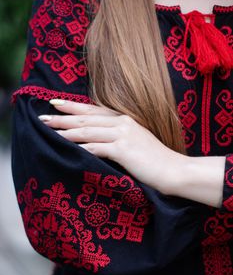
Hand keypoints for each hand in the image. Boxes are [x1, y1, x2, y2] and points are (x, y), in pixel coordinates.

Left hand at [38, 99, 185, 192]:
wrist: (174, 171)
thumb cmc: (155, 161)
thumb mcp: (136, 143)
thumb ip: (118, 138)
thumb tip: (97, 140)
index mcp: (125, 119)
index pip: (94, 110)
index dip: (73, 106)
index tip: (55, 103)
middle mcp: (123, 122)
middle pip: (87, 117)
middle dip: (63, 117)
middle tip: (43, 117)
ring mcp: (123, 134)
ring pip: (88, 130)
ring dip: (66, 130)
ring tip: (48, 130)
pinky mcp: (123, 149)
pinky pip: (96, 147)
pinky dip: (79, 147)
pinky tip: (65, 147)